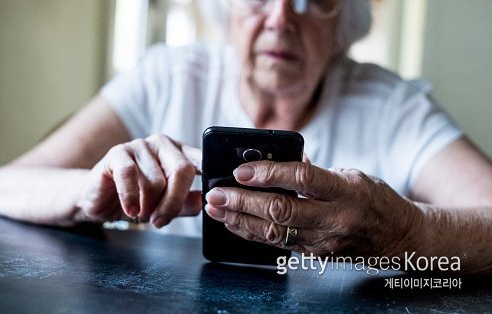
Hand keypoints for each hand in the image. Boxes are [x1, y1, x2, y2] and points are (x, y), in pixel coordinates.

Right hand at [75, 134, 200, 226]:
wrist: (97, 199)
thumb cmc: (136, 200)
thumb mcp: (165, 206)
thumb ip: (186, 203)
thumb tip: (206, 201)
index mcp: (179, 152)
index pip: (202, 159)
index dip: (211, 174)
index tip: (216, 193)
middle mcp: (162, 144)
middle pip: (182, 170)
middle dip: (174, 202)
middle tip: (162, 221)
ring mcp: (140, 146)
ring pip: (156, 180)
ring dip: (149, 205)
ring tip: (142, 214)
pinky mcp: (117, 153)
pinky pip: (129, 175)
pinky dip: (131, 198)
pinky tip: (131, 210)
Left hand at [205, 161, 423, 257]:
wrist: (400, 237)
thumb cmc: (375, 200)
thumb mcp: (353, 175)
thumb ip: (316, 172)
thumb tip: (280, 162)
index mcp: (346, 191)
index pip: (303, 179)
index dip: (269, 174)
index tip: (242, 170)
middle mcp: (335, 218)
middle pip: (282, 211)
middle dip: (243, 202)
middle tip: (217, 193)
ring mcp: (324, 241)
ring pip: (275, 233)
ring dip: (240, 220)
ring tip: (215, 209)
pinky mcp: (316, 254)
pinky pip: (278, 244)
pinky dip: (252, 233)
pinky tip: (234, 223)